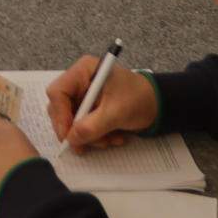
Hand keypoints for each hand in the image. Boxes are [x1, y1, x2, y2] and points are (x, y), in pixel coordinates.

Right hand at [45, 59, 159, 151]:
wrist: (158, 104)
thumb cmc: (139, 99)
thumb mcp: (116, 113)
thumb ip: (92, 126)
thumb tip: (71, 139)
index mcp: (84, 71)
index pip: (58, 92)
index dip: (60, 115)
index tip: (68, 136)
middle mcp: (80, 81)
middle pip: (61, 108)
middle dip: (75, 129)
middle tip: (84, 146)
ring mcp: (84, 95)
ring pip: (71, 120)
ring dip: (89, 136)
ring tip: (110, 141)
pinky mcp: (89, 108)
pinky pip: (82, 126)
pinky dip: (95, 136)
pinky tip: (112, 137)